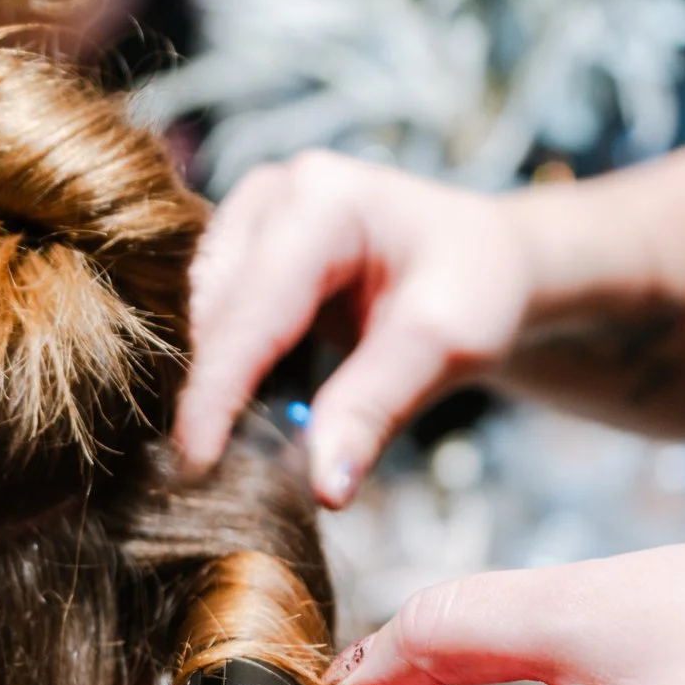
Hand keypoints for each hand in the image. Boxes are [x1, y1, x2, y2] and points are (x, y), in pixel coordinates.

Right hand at [176, 153, 530, 507]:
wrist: (488, 261)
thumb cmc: (478, 289)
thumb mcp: (445, 347)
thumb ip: (375, 411)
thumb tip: (323, 489)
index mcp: (322, 199)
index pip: (251, 311)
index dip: (219, 390)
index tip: (196, 465)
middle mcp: (270, 194)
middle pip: (213, 312)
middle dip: (212, 392)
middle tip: (222, 478)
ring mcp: (248, 217)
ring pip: (202, 318)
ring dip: (215, 384)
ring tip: (236, 449)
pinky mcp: (240, 250)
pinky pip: (212, 320)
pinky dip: (225, 371)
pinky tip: (243, 413)